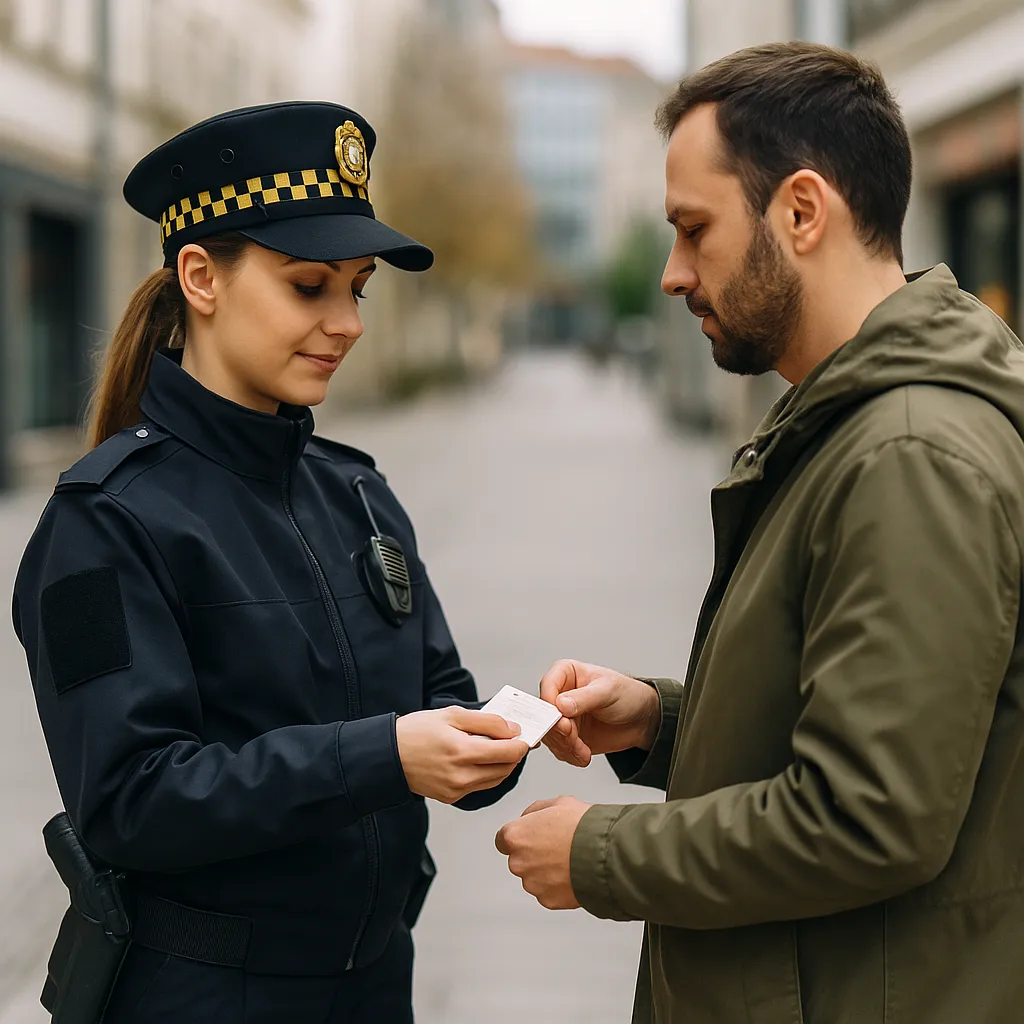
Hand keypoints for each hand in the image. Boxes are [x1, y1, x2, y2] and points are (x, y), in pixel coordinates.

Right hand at [396, 707, 528, 804]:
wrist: (388, 756)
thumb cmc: (416, 731)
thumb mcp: (452, 715)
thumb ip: (487, 721)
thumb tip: (513, 729)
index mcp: (462, 751)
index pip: (508, 752)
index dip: (521, 743)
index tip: (523, 734)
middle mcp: (461, 775)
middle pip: (506, 768)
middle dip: (514, 754)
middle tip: (512, 739)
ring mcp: (457, 789)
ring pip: (496, 779)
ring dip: (503, 764)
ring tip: (496, 747)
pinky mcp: (452, 797)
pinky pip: (480, 785)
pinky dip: (487, 773)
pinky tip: (479, 759)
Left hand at [495, 796, 590, 909]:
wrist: (605, 855)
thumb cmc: (583, 828)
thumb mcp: (558, 803)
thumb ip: (535, 811)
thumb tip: (529, 817)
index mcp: (515, 836)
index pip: (503, 840)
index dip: (519, 837)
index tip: (529, 837)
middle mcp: (518, 862)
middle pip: (519, 859)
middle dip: (534, 854)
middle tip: (556, 846)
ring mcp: (532, 884)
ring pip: (534, 877)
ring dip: (546, 871)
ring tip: (568, 859)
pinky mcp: (548, 900)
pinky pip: (548, 892)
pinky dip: (558, 886)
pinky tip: (572, 873)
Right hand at [540, 660, 659, 766]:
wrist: (641, 720)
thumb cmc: (627, 695)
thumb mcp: (608, 691)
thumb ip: (584, 698)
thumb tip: (561, 704)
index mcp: (566, 673)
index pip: (548, 687)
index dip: (550, 706)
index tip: (562, 721)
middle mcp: (560, 694)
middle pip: (545, 714)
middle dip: (558, 731)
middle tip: (573, 739)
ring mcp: (563, 717)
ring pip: (550, 735)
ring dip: (565, 746)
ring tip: (582, 750)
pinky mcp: (568, 736)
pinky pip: (559, 749)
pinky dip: (570, 755)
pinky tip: (583, 755)